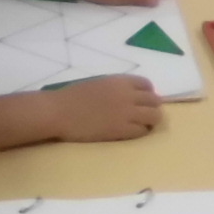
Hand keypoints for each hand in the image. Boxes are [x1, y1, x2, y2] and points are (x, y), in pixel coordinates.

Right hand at [45, 75, 163, 142]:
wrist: (58, 112)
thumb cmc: (71, 97)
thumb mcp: (98, 84)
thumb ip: (116, 88)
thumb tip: (130, 95)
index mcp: (120, 81)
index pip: (147, 84)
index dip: (147, 93)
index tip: (142, 100)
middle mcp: (128, 95)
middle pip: (155, 101)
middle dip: (152, 108)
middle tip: (144, 115)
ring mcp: (126, 113)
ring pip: (154, 117)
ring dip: (150, 121)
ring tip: (141, 125)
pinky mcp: (121, 130)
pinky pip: (142, 131)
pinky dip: (140, 132)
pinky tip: (131, 133)